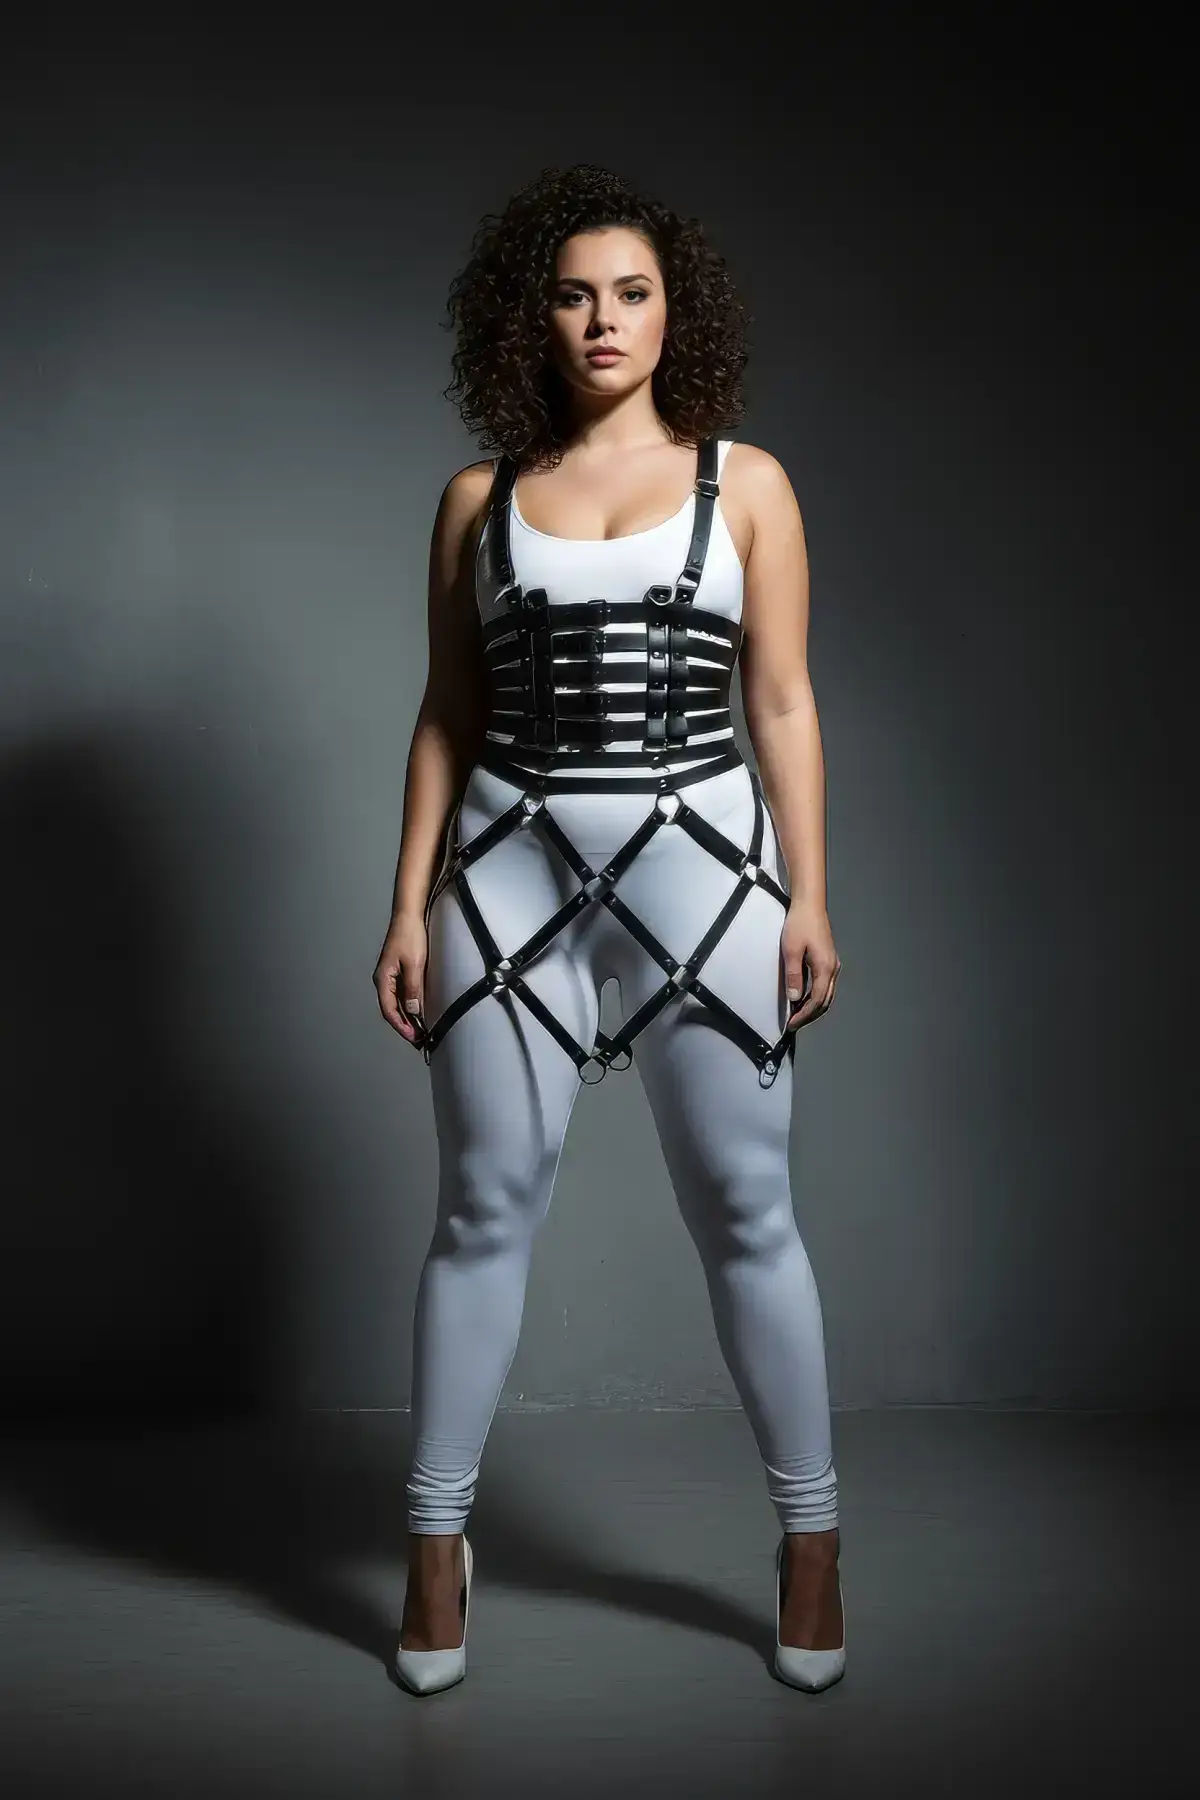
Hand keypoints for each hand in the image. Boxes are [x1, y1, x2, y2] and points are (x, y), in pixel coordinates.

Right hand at [373, 913, 428, 1045]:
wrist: (409, 915)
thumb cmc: (410, 936)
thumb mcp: (414, 964)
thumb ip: (413, 988)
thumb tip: (412, 1011)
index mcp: (383, 979)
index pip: (389, 1010)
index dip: (400, 1026)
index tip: (413, 1037)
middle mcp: (384, 980)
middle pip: (391, 1009)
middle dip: (404, 1026)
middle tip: (419, 1039)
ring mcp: (390, 976)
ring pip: (396, 1003)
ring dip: (407, 1017)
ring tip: (420, 1030)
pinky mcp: (398, 972)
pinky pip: (401, 994)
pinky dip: (409, 1005)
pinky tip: (419, 1011)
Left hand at [781, 901, 840, 1031]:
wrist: (810, 904)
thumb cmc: (799, 923)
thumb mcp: (791, 950)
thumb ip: (794, 975)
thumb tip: (795, 998)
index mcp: (825, 968)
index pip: (816, 1000)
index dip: (804, 1015)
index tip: (791, 1024)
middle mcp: (833, 969)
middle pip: (825, 1001)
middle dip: (810, 1015)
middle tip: (794, 1024)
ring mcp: (833, 964)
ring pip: (826, 994)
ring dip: (813, 1007)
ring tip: (797, 1014)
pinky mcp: (828, 959)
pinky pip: (825, 985)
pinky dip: (815, 996)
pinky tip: (803, 997)